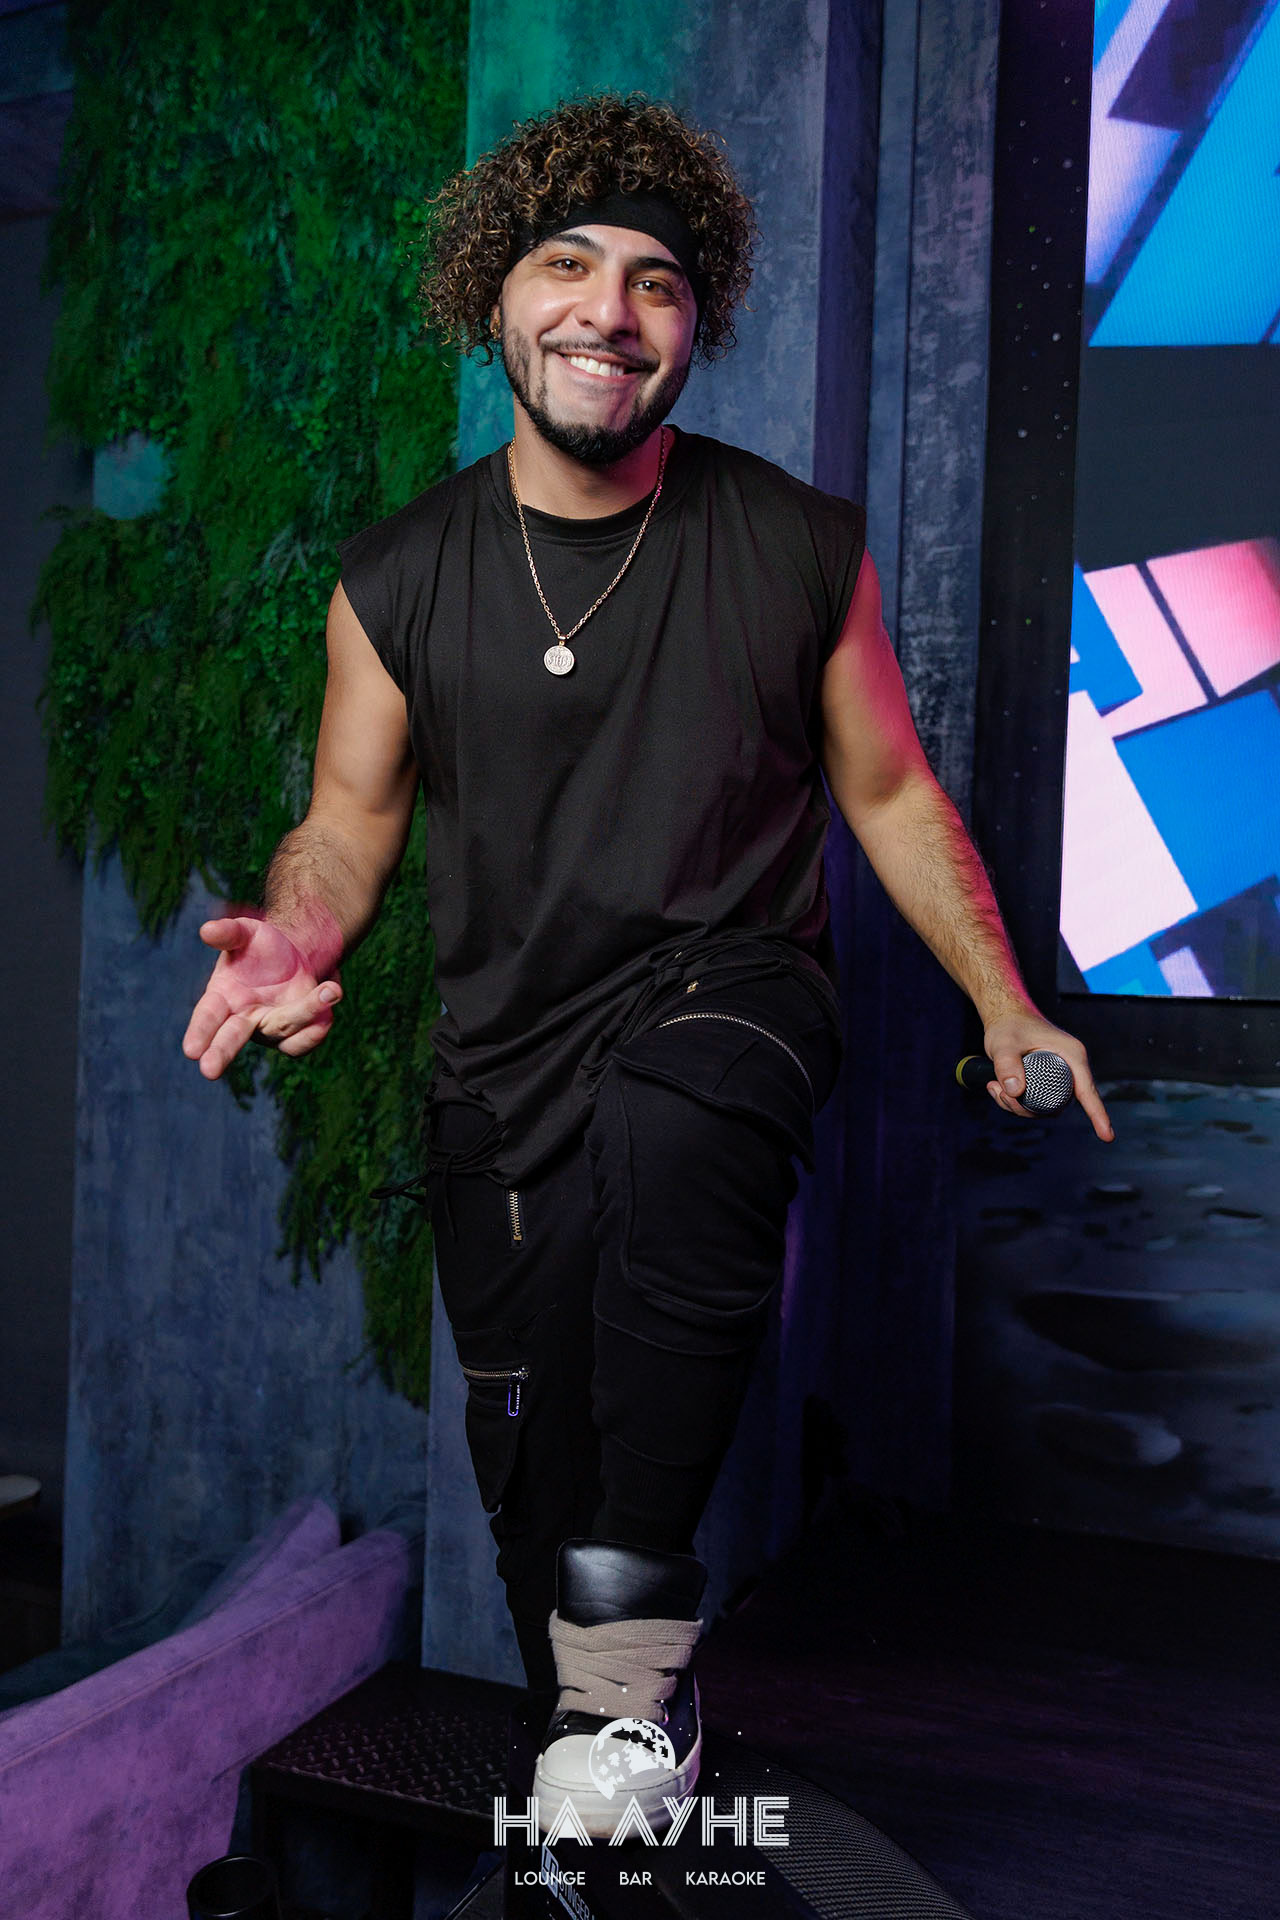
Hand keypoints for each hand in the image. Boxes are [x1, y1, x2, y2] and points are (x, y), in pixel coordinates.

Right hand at [182, 913, 341, 1078]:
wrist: (294, 956)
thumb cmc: (260, 946)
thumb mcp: (246, 933)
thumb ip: (228, 933)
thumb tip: (207, 930)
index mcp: (221, 997)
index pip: (208, 1016)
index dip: (199, 1033)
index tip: (190, 1052)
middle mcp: (242, 1020)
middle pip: (230, 1040)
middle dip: (220, 1054)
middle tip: (209, 1071)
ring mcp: (269, 1031)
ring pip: (283, 1031)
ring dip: (306, 1012)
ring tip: (331, 988)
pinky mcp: (293, 1037)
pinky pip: (304, 1041)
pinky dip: (319, 1023)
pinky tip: (331, 992)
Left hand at [982, 1007, 1113, 1141]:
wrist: (1005, 1015)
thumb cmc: (1009, 1025)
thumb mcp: (1004, 1043)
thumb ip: (1006, 1065)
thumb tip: (1015, 1091)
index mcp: (1072, 1055)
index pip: (1087, 1091)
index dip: (1098, 1115)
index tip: (1107, 1136)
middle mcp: (1070, 1068)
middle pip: (1058, 1104)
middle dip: (1027, 1108)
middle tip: (1000, 1094)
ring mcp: (1059, 1076)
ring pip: (1043, 1106)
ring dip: (1016, 1105)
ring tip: (994, 1087)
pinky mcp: (1046, 1081)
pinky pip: (1035, 1101)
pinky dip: (1014, 1101)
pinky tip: (996, 1087)